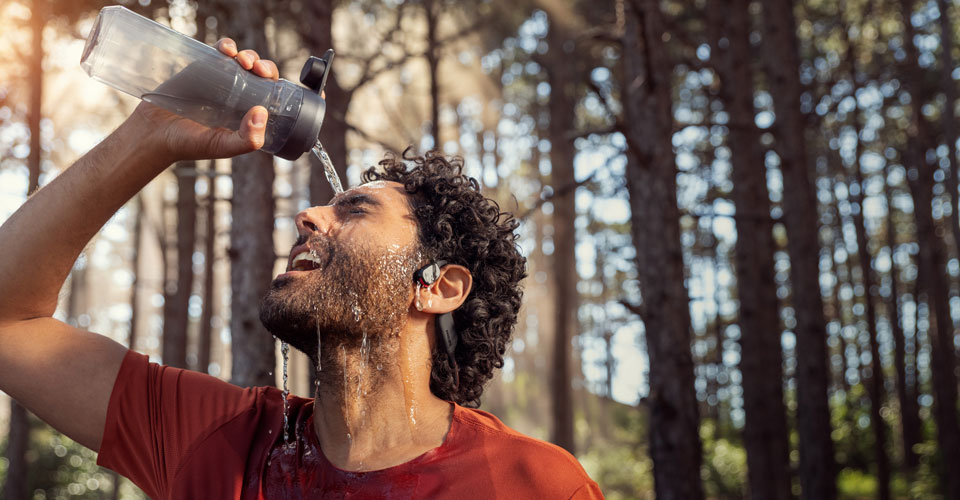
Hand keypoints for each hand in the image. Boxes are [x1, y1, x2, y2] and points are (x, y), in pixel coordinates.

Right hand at [133, 38, 280, 161]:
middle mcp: (236, 95)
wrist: (152, 133)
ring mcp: (219, 80)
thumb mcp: (222, 146)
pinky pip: (218, 52)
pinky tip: (227, 50)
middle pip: (258, 74)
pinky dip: (226, 46)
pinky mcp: (201, 68)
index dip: (272, 83)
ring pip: (241, 60)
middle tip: (256, 68)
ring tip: (241, 60)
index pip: (269, 94)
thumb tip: (262, 112)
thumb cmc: (188, 144)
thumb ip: (246, 139)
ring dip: (248, 54)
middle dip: (262, 65)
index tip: (267, 79)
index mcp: (246, 113)